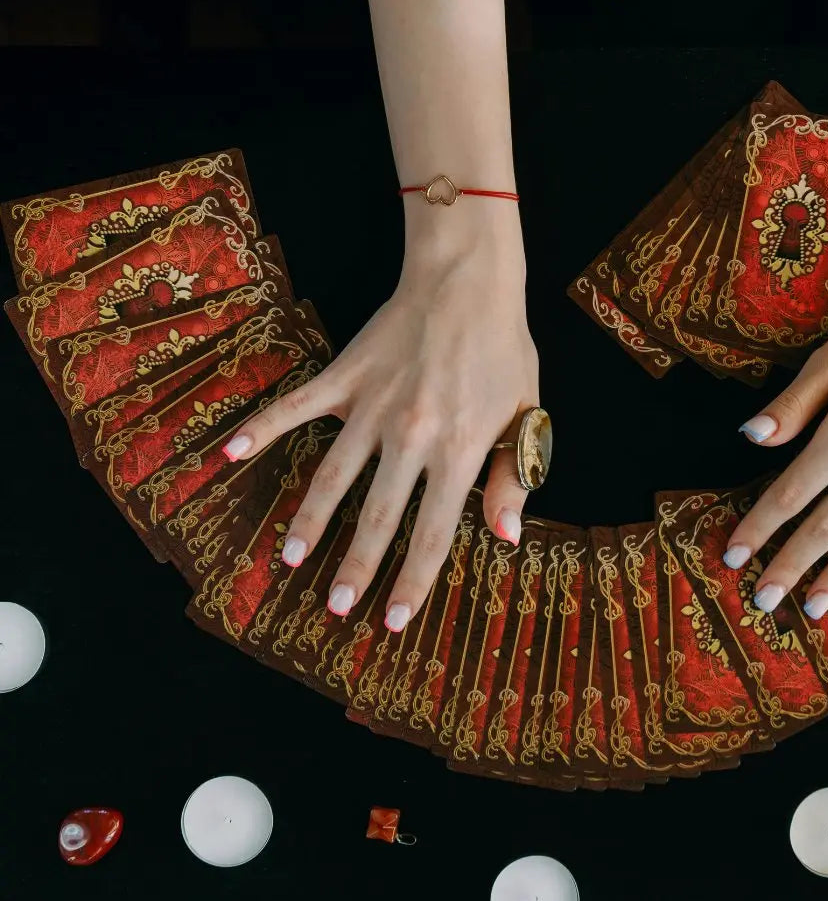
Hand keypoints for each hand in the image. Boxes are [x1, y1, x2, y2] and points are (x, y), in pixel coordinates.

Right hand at [221, 221, 536, 630]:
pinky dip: (262, 429)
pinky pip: (297, 408)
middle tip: (336, 607)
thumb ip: (513, 477)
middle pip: (377, 516)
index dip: (413, 581)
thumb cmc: (503, 351)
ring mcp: (373, 406)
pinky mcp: (345, 376)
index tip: (391, 620)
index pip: (433, 532)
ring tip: (287, 559)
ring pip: (333, 475)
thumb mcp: (526, 415)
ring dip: (309, 520)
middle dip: (356, 567)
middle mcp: (411, 436)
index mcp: (459, 450)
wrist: (468, 281)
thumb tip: (506, 536)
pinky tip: (229, 456)